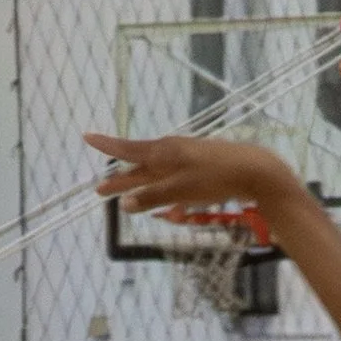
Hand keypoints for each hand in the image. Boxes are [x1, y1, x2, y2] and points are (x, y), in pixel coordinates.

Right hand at [85, 128, 296, 226]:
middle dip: (121, 179)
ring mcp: (185, 159)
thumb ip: (152, 197)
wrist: (253, 170)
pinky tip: (169, 204)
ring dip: (142, 185)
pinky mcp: (199, 167)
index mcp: (162, 154)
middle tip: (101, 190)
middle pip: (139, 167)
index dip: (107, 146)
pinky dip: (166, 191)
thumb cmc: (215, 178)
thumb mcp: (181, 190)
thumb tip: (124, 203)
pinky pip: (174, 180)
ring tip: (128, 194)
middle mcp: (171, 152)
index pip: (127, 150)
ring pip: (156, 173)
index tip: (87, 136)